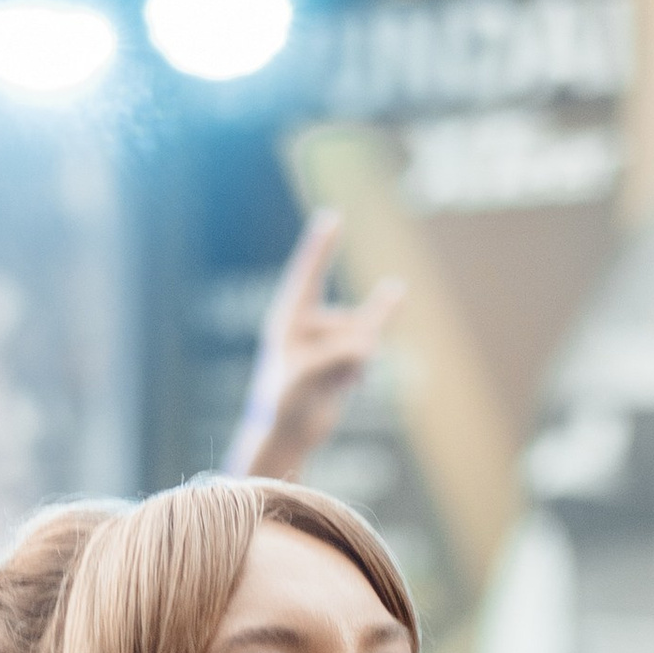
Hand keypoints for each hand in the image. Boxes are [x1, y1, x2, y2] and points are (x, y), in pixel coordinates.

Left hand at [227, 213, 405, 480]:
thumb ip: (341, 354)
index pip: (309, 274)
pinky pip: (367, 351)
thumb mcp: (308, 376)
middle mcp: (308, 324)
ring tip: (337, 385)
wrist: (287, 435)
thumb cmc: (284, 403)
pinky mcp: (340, 357)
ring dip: (356, 364)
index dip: (321, 246)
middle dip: (351, 352)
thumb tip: (369, 344)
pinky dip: (360, 370)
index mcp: (289, 319)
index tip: (332, 217)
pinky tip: (347, 386)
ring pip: (364, 338)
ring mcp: (326, 340)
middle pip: (352, 323)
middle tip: (330, 376)